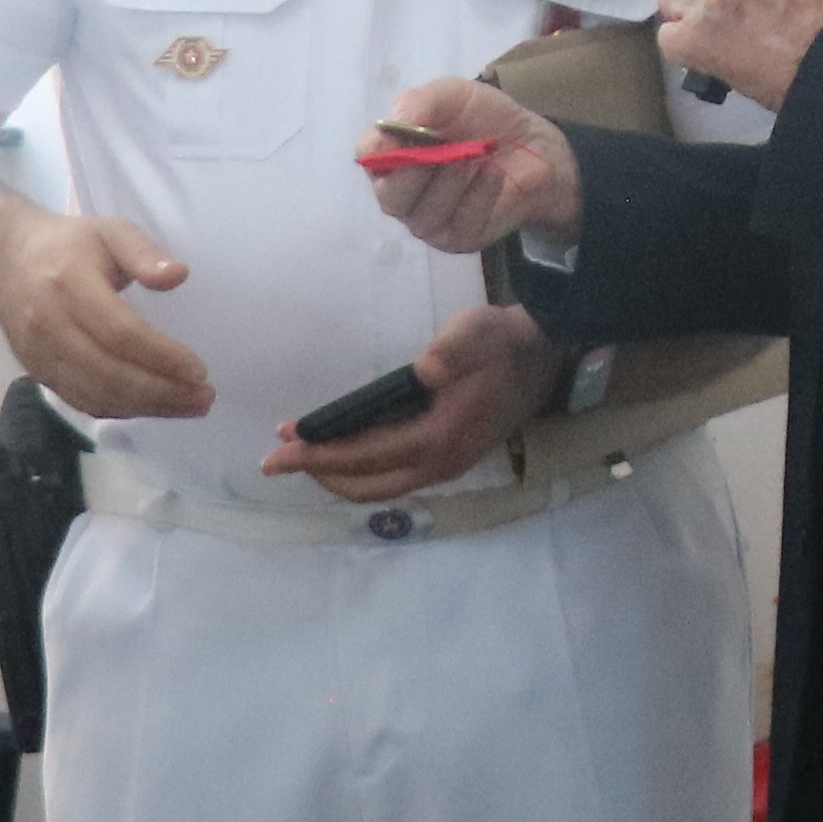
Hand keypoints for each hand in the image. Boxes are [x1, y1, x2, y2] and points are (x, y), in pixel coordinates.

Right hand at [0, 209, 212, 420]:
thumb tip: (178, 275)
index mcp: (69, 284)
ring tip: (189, 406)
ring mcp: (38, 354)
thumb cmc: (68, 245)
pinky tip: (153, 407)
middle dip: (161, 392)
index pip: (120, 332)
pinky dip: (120, 411)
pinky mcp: (37, 373)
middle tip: (204, 397)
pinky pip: (81, 401)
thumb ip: (143, 251)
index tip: (198, 370)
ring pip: (95, 395)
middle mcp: (48, 325)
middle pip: (109, 373)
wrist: (3, 261)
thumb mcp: (109, 231)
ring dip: (146, 408)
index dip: (161, 356)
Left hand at [274, 298, 567, 501]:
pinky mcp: (450, 458)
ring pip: (381, 488)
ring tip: (304, 456)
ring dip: (339, 477)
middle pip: (367, 486)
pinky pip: (395, 478)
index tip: (279, 447)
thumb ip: (450, 352)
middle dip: (319, 474)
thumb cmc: (501, 343)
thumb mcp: (476, 333)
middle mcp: (440, 463)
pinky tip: (346, 455)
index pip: (365, 455)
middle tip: (278, 459)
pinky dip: (362, 472)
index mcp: (439, 438)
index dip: (319, 454)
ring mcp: (447, 466)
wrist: (544, 354)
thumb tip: (424, 371)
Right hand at [356, 78, 580, 253]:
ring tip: (476, 156)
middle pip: (390, 196)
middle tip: (444, 152)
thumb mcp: (454, 96)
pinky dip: (479, 195)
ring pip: (425, 213)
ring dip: (451, 182)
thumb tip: (395, 118)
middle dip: (415, 174)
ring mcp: (431, 219)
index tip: (399, 136)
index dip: (378, 149)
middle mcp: (404, 192)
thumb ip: (422, 102)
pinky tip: (494, 174)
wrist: (534, 146)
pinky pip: (461, 222)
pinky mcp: (461, 236)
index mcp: (394, 154)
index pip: (368, 158)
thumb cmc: (484, 119)